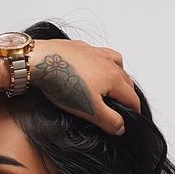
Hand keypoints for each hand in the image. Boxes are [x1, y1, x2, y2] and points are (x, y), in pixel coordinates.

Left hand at [28, 38, 142, 133]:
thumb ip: (109, 120)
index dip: (134, 112)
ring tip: (111, 85)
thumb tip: (121, 127)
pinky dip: (100, 63)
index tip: (131, 120)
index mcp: (115, 78)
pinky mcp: (79, 47)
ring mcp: (94, 52)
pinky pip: (97, 54)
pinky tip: (91, 69)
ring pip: (116, 62)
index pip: (133, 98)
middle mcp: (108, 62)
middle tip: (122, 107)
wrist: (40, 60)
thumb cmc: (64, 83)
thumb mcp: (90, 110)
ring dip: (118, 74)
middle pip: (127, 81)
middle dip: (127, 95)